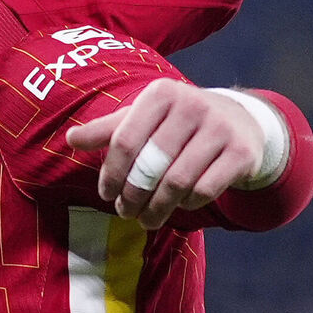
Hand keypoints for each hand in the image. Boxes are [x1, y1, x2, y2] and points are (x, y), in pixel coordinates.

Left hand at [66, 79, 264, 229]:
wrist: (240, 120)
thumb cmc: (176, 122)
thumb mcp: (142, 118)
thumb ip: (106, 129)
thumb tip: (70, 139)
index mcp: (161, 93)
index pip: (124, 140)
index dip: (111, 173)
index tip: (106, 194)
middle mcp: (192, 105)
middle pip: (150, 164)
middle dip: (133, 195)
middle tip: (124, 212)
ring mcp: (220, 128)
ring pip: (177, 182)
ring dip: (157, 207)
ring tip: (146, 219)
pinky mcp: (242, 152)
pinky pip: (205, 190)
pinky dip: (187, 204)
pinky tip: (179, 205)